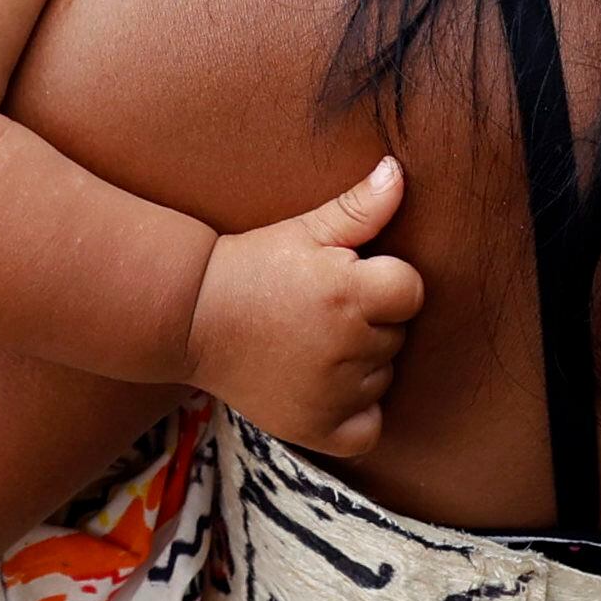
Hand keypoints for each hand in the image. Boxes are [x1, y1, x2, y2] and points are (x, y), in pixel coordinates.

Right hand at [182, 159, 421, 455]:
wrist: (190, 315)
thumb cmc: (254, 265)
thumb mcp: (304, 230)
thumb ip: (361, 207)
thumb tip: (399, 172)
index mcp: (349, 294)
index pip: (411, 291)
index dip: (383, 281)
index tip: (344, 279)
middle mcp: (346, 347)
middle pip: (397, 335)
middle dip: (370, 321)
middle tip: (318, 311)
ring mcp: (332, 393)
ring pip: (383, 377)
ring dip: (361, 364)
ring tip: (311, 343)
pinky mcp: (316, 428)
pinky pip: (369, 428)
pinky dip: (358, 414)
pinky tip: (329, 388)